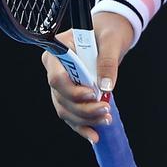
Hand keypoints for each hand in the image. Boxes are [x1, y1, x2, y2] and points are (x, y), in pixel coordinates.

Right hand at [41, 13, 133, 143]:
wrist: (109, 34)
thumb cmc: (108, 31)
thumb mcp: (111, 39)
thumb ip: (108, 60)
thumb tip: (106, 87)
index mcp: (58, 50)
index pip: (57, 77)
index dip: (72, 90)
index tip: (92, 94)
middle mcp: (55, 68)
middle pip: (61, 97)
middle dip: (83, 108)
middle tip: (105, 110)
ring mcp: (61, 84)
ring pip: (66, 109)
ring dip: (85, 119)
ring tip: (106, 120)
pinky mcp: (70, 95)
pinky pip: (71, 114)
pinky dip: (82, 126)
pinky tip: (94, 135)